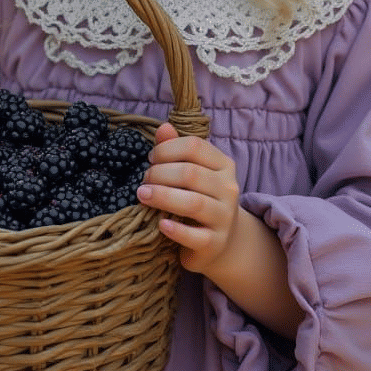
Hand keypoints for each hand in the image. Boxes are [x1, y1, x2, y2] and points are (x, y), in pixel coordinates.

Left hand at [137, 122, 240, 275]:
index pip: (195, 146)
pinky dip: (175, 230)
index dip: (167, 149)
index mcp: (223, 165)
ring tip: (142, 195)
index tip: (151, 159)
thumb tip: (163, 128)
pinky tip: (160, 224)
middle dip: (160, 174)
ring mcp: (224, 217)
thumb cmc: (199, 198)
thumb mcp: (191, 171)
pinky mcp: (215, 242)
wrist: (221, 241)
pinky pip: (195, 236)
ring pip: (193, 203)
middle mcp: (228, 189)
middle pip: (191, 174)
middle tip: (143, 181)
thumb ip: (176, 149)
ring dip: (162, 197)